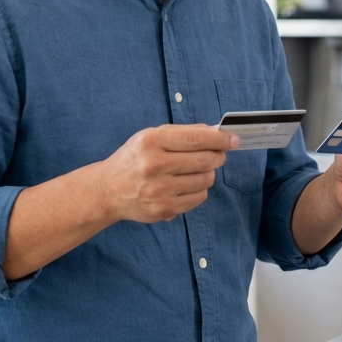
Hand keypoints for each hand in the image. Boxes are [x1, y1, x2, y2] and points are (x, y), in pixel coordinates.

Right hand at [98, 124, 237, 222]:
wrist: (108, 190)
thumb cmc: (134, 159)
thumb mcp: (151, 137)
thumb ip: (182, 133)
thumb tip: (215, 132)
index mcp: (151, 142)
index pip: (196, 138)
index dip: (220, 139)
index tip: (233, 140)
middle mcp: (154, 165)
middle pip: (205, 160)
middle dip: (217, 157)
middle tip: (217, 155)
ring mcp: (159, 190)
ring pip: (205, 180)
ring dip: (207, 174)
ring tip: (194, 171)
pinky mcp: (164, 209)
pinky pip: (199, 198)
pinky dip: (199, 190)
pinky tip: (186, 185)